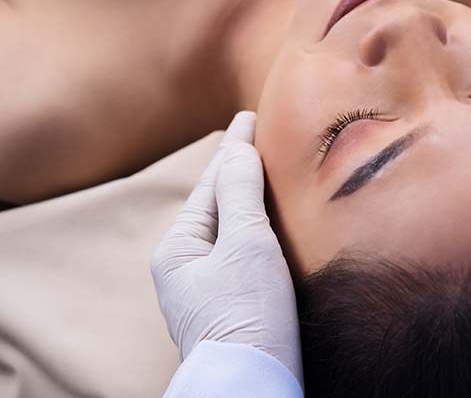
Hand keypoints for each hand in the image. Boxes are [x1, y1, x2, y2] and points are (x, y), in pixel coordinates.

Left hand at [150, 112, 301, 379]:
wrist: (255, 380)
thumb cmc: (247, 311)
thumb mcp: (244, 242)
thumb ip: (241, 192)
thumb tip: (237, 148)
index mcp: (178, 249)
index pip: (211, 184)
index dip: (234, 149)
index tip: (250, 116)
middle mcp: (188, 267)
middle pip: (219, 205)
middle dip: (239, 171)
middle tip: (257, 136)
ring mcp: (211, 288)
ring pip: (233, 228)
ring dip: (251, 198)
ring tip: (267, 170)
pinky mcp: (235, 304)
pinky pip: (245, 250)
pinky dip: (260, 227)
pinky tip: (275, 223)